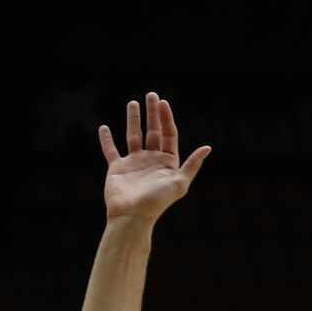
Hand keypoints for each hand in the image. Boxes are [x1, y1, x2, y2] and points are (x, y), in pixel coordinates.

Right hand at [99, 92, 210, 222]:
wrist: (132, 215)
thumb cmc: (157, 202)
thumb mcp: (179, 183)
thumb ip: (192, 165)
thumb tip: (207, 147)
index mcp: (168, 164)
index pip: (169, 135)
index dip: (167, 119)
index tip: (164, 103)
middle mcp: (152, 161)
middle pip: (153, 132)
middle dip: (153, 114)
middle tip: (152, 94)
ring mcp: (134, 163)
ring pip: (133, 136)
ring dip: (133, 119)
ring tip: (133, 102)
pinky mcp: (117, 168)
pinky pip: (111, 150)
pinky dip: (106, 139)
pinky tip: (104, 127)